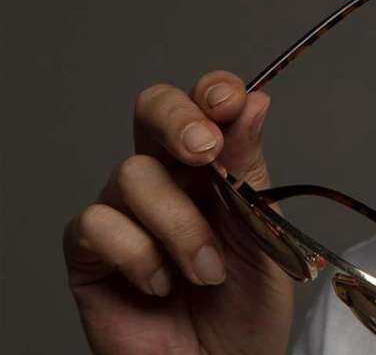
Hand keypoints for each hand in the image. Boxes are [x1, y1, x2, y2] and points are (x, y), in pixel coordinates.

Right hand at [63, 71, 293, 353]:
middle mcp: (167, 178)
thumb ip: (250, 168)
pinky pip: (98, 223)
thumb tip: (254, 102)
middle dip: (177, 120)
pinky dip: (139, 255)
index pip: (205, 103)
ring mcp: (125, 212)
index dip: (213, 91)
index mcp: (215, 164)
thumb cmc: (248, 306)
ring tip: (207, 272)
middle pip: (152, 110)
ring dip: (180, 226)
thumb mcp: (263, 232)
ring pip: (133, 174)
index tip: (231, 101)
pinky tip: (161, 285)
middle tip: (204, 151)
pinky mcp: (88, 253)